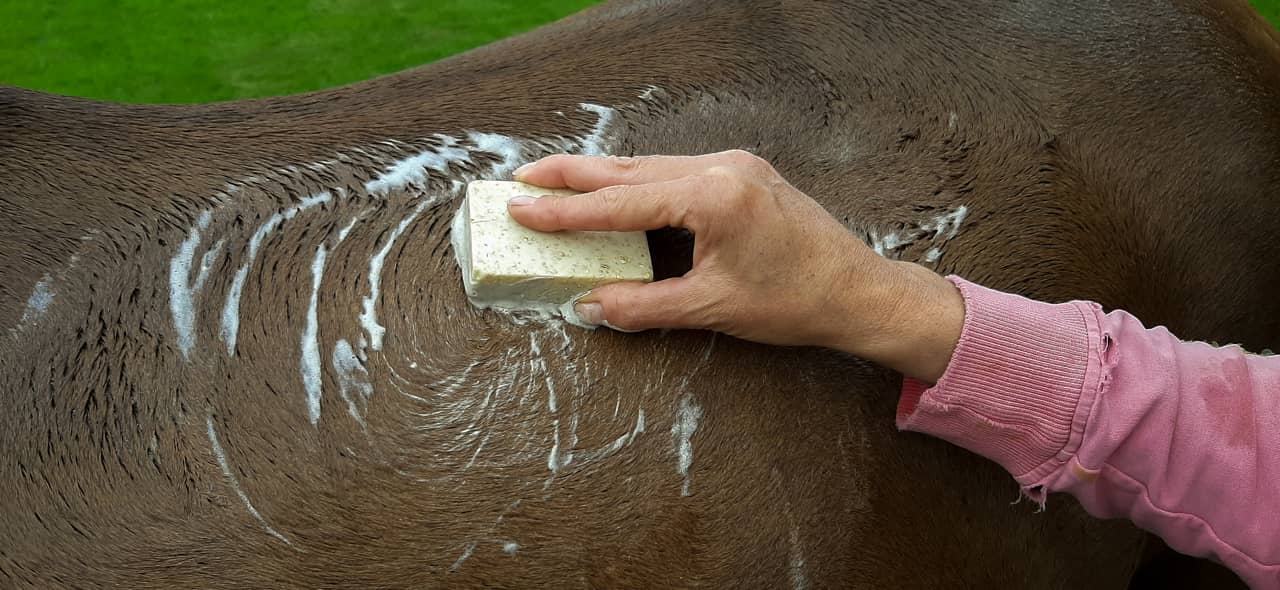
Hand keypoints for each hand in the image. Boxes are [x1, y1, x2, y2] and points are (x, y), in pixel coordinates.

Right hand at [508, 150, 963, 382]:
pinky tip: (617, 189)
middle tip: (522, 177)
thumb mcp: (711, 308)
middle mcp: (721, 168)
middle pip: (628, 168)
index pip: (620, 203)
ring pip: (651, 166)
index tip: (521, 208)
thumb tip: (590, 305)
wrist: (859, 291)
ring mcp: (734, 165)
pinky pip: (676, 171)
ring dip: (602, 176)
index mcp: (712, 196)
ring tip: (556, 181)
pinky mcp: (744, 173)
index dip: (565, 211)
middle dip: (571, 175)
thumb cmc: (796, 301)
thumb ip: (644, 307)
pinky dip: (639, 181)